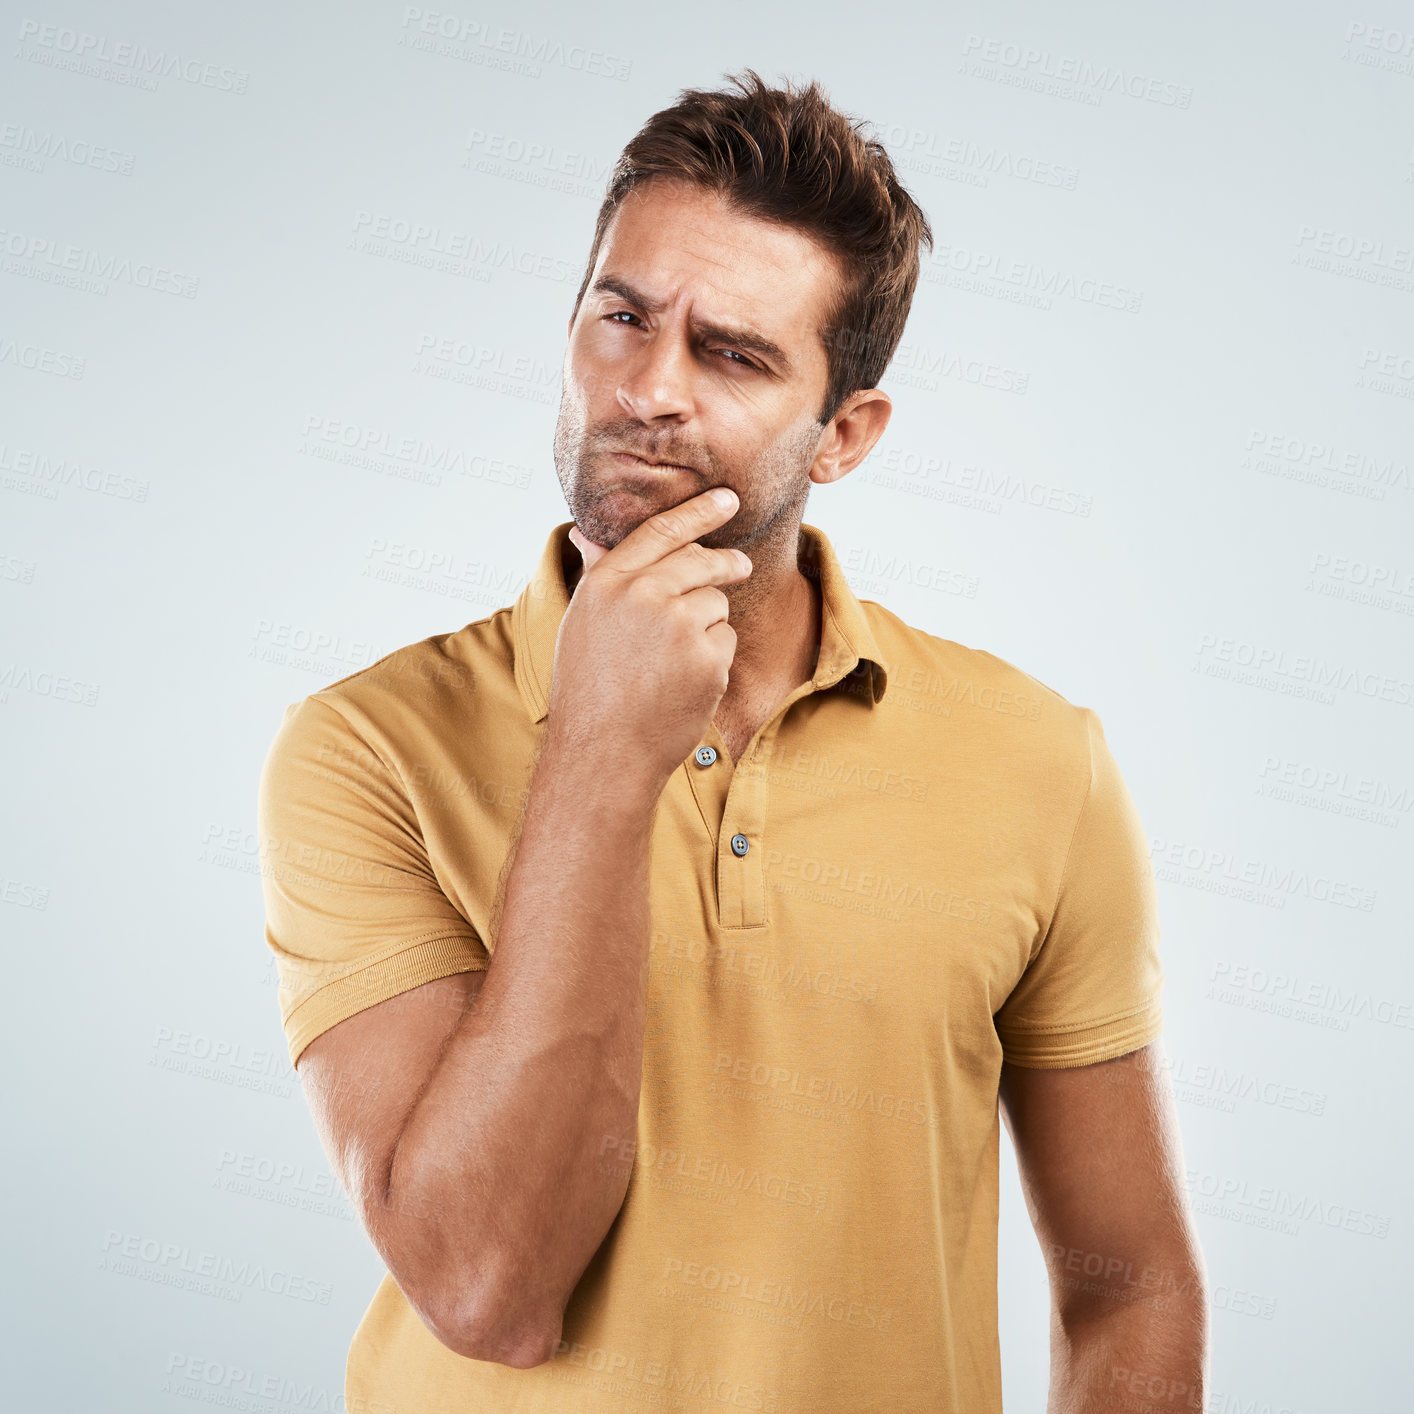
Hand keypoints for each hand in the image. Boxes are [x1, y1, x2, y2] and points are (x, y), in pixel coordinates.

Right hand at [549, 488, 750, 788]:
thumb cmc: (587, 690)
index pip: (661, 531)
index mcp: (607, 583)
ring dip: (708, 625)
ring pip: (716, 603)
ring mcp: (677, 625)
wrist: (603, 752)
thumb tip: (586, 533)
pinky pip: (726, 640)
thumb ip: (598, 575)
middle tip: (740, 565)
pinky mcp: (706, 656)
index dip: (698, 512)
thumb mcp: (581, 623)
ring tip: (674, 662)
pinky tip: (685, 683)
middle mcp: (642, 594)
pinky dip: (715, 659)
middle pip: (701, 561)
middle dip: (726, 563)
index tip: (727, 498)